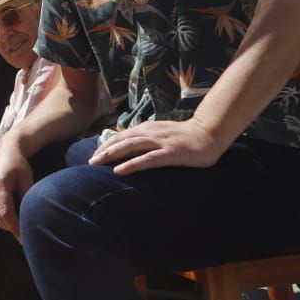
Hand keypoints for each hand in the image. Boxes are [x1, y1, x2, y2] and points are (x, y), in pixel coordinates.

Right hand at [0, 139, 33, 238]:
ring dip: (4, 225)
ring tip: (17, 229)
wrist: (5, 150)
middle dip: (11, 228)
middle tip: (24, 236)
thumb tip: (29, 217)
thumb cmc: (19, 164)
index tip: (24, 238)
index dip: (15, 228)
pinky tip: (7, 221)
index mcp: (0, 185)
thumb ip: (26, 196)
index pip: (6, 213)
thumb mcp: (26, 178)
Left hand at [89, 120, 224, 174]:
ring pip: (130, 147)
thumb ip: (148, 138)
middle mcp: (150, 132)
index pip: (122, 135)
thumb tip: (132, 146)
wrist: (209, 134)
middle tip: (90, 161)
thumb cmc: (186, 136)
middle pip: (122, 140)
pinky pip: (146, 159)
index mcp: (148, 128)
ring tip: (97, 163)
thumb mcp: (163, 133)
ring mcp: (160, 142)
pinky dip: (131, 164)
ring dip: (111, 155)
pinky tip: (119, 171)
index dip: (107, 144)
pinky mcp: (169, 153)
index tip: (95, 154)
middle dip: (104, 150)